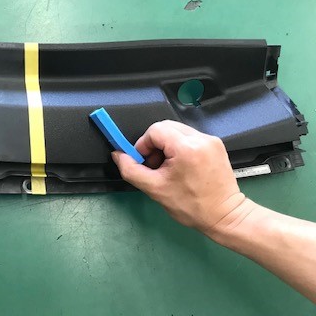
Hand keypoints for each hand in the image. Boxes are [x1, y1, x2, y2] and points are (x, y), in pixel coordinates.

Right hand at [111, 120, 248, 233]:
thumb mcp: (154, 189)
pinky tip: (181, 167)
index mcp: (186, 147)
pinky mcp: (215, 145)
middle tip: (154, 165)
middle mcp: (200, 138)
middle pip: (166, 127)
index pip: (155, 130)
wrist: (225, 216)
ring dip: (166, 145)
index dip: (143, 144)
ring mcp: (210, 140)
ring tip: (168, 168)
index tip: (144, 162)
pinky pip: (189, 137)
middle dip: (154, 144)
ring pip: (177, 131)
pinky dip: (179, 147)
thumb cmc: (190, 206)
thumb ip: (131, 169)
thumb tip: (118, 155)